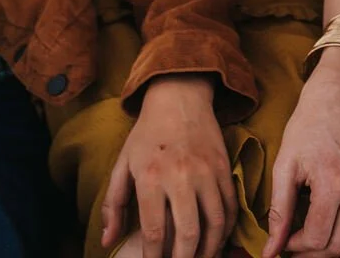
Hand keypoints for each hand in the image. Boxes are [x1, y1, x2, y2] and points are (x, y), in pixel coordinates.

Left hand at [101, 74, 235, 257]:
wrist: (179, 98)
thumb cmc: (146, 135)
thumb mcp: (122, 166)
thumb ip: (113, 206)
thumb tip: (108, 241)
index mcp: (151, 178)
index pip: (155, 232)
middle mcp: (181, 177)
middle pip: (188, 234)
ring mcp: (207, 172)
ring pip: (215, 224)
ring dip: (210, 250)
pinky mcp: (225, 168)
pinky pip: (231, 206)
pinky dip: (227, 230)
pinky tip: (218, 241)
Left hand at [262, 52, 339, 257]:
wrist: (336, 93)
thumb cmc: (306, 126)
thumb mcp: (284, 166)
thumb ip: (279, 211)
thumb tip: (270, 251)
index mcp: (333, 182)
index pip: (317, 239)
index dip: (296, 248)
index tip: (284, 242)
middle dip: (315, 252)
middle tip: (298, 243)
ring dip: (339, 244)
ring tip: (319, 233)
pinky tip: (336, 209)